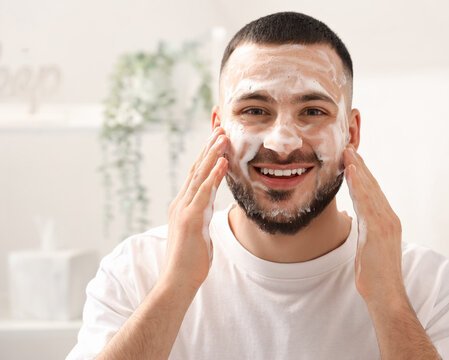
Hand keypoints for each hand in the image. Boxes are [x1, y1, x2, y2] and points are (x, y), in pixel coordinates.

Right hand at [159, 127, 228, 290]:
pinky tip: (222, 161)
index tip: (217, 137)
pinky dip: (214, 175)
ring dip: (212, 154)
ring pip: (199, 175)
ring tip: (223, 135)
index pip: (197, 174)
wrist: (177, 280)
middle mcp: (181, 202)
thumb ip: (201, 216)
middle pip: (197, 168)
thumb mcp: (198, 232)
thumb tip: (209, 207)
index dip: (207, 154)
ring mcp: (184, 209)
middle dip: (209, 146)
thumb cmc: (190, 260)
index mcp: (184, 205)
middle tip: (220, 126)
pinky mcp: (190, 219)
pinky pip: (204, 192)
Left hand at [343, 145, 405, 305]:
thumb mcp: (367, 246)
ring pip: (370, 189)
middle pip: (372, 186)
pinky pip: (366, 202)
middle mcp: (389, 218)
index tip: (352, 160)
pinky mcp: (378, 229)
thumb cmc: (375, 275)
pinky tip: (352, 171)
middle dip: (360, 166)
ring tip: (348, 152)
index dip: (362, 175)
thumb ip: (364, 229)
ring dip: (358, 169)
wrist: (386, 295)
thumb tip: (353, 218)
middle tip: (349, 148)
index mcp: (387, 222)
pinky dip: (359, 184)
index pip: (373, 193)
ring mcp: (385, 223)